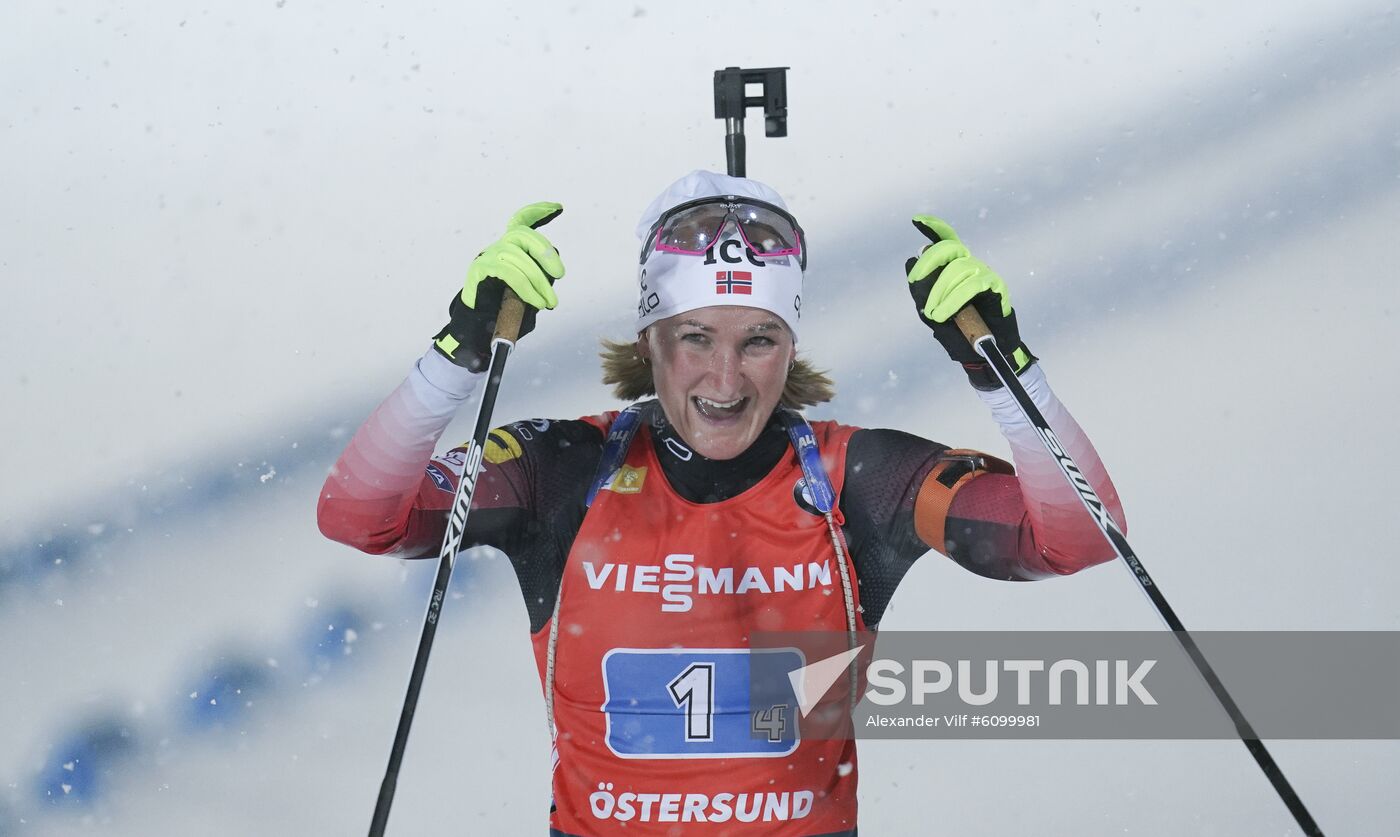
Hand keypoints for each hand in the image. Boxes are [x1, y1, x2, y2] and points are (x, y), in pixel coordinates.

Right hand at [434, 202, 564, 370]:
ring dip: (538, 280)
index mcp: (511, 249)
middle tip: (560, 274)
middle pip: (523, 234)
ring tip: (549, 302)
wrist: (478, 329)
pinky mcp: (480, 269)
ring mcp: (487, 256)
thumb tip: (554, 260)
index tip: (559, 207)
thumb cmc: (505, 310)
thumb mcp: (530, 290)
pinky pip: (508, 272)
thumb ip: (542, 275)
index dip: (538, 211)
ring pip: (518, 257)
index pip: (521, 221)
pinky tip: (536, 302)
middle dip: (545, 253)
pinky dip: (526, 288)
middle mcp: (498, 247)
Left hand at [904, 215, 1033, 389]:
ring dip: (939, 292)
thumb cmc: (958, 332)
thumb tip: (910, 260)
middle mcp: (970, 266)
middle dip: (928, 262)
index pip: (947, 240)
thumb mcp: (932, 311)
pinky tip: (943, 313)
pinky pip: (971, 285)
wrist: (982, 354)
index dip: (933, 227)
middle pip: (949, 248)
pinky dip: (953, 299)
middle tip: (915, 282)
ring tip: (933, 315)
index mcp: (954, 268)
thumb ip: (921, 289)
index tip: (916, 219)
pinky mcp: (996, 286)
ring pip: (957, 269)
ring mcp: (984, 274)